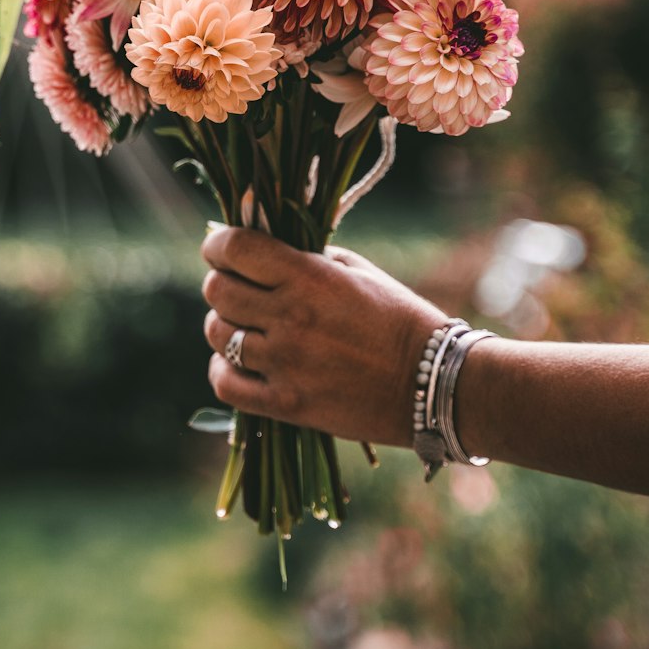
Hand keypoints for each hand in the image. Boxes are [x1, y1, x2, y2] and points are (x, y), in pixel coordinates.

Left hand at [200, 227, 449, 447]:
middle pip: (217, 291)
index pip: (235, 248)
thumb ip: (307, 255)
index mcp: (310, 278)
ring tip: (246, 325)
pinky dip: (224, 369)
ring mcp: (285, 363)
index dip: (218, 245)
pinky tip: (240, 362)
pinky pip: (225, 382)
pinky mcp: (286, 404)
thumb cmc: (396, 318)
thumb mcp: (357, 270)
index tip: (222, 249)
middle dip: (222, 282)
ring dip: (225, 325)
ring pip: (216, 334)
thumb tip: (259, 244)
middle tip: (239, 287)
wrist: (431, 383)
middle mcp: (291, 318)